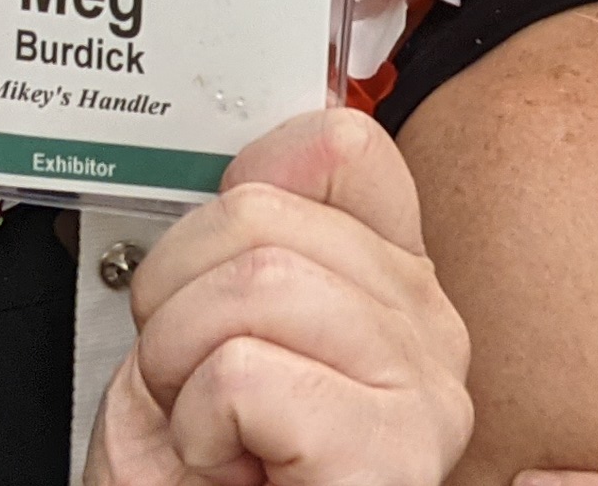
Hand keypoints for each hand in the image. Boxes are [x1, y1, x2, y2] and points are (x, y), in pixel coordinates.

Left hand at [82, 109, 471, 485]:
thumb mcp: (203, 348)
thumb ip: (241, 255)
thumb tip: (257, 170)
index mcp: (387, 287)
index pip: (342, 145)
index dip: (246, 181)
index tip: (211, 262)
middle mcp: (424, 328)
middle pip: (260, 213)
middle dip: (173, 300)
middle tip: (192, 384)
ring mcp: (421, 388)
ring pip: (254, 284)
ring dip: (181, 369)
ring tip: (209, 430)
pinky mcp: (393, 450)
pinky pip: (246, 373)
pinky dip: (196, 427)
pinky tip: (229, 469)